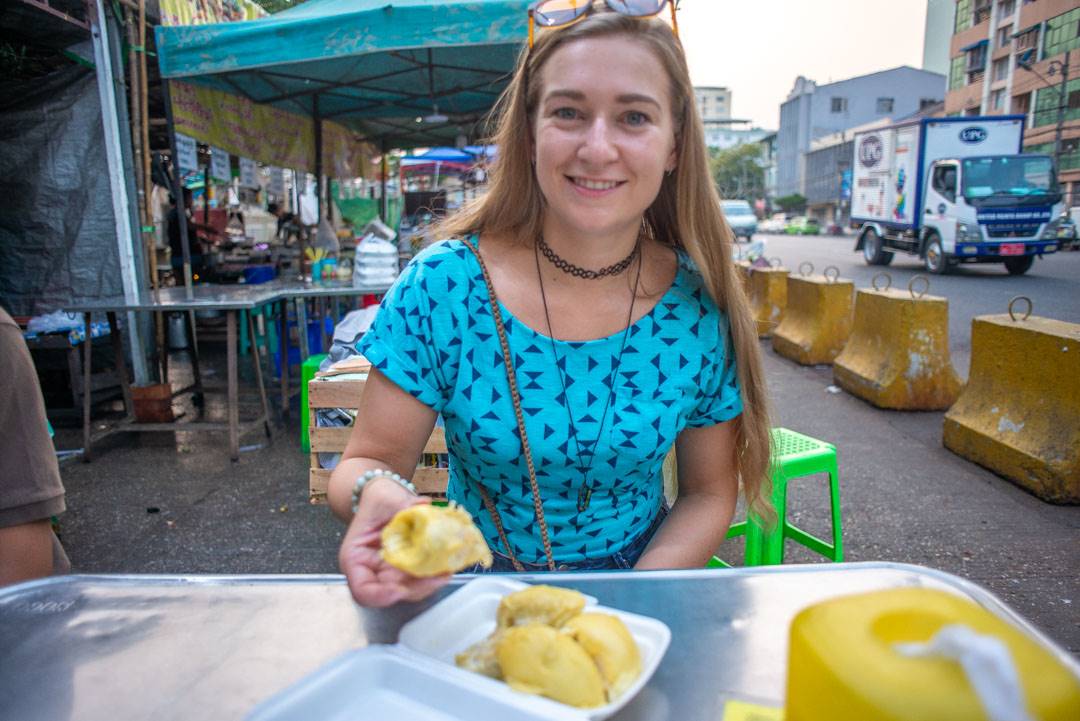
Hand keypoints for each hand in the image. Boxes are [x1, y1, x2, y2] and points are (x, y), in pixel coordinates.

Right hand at [338, 477, 451, 606]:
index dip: (380, 595)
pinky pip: (419, 580)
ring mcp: (390, 574)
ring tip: (445, 571)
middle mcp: (372, 571)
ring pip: (408, 591)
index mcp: (356, 558)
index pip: (362, 589)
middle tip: (437, 577)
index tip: (399, 590)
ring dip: (429, 584)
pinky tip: (446, 566)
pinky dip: (433, 576)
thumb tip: (422, 506)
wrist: (386, 500)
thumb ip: (403, 505)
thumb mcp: (385, 498)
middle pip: (390, 595)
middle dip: (415, 589)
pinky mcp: (406, 571)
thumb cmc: (379, 500)